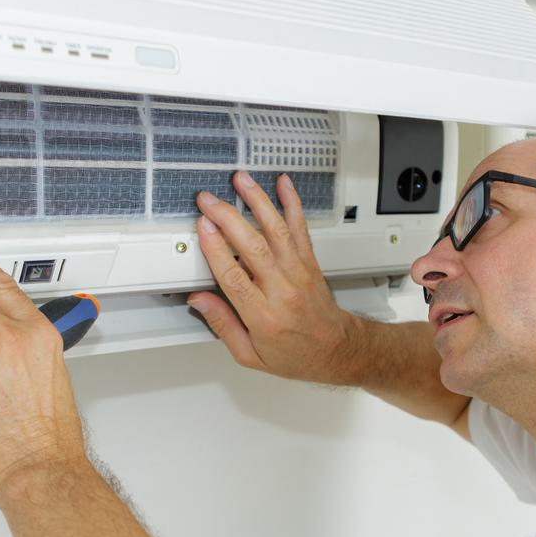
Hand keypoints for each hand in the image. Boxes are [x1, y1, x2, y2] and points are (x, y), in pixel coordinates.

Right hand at [189, 172, 358, 384]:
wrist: (336, 351)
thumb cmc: (295, 354)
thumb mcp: (250, 355)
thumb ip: (222, 326)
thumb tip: (199, 300)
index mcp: (264, 316)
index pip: (234, 277)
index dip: (216, 250)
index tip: (202, 228)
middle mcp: (282, 289)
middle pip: (252, 247)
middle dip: (228, 218)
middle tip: (208, 200)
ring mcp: (298, 272)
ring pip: (276, 231)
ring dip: (258, 201)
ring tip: (241, 180)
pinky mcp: (309, 262)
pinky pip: (300, 228)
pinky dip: (292, 203)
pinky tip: (284, 184)